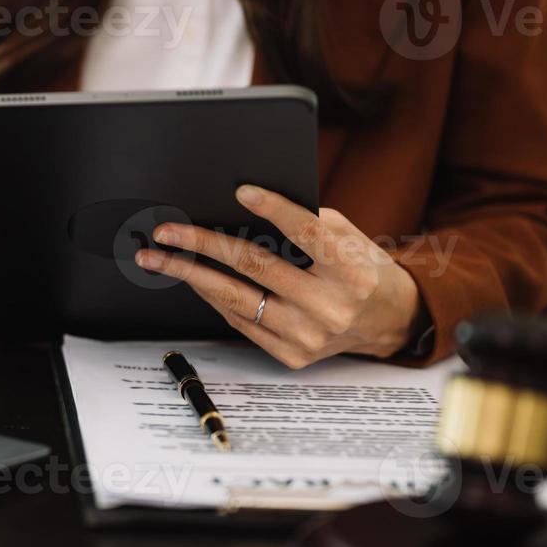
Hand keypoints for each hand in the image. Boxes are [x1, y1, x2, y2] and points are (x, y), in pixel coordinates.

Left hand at [135, 186, 422, 368]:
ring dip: (191, 276)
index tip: (242, 191)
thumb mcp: (350, 237)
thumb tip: (246, 206)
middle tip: (165, 232)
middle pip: (256, 266)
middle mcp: (330, 307)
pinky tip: (192, 279)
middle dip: (202, 245)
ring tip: (158, 258)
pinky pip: (241, 321)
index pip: (306, 233)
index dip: (274, 210)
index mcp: (351, 271)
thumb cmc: (362, 269)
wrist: (389, 321)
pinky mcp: (292, 355)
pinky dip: (213, 297)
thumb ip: (308, 223)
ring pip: (238, 298)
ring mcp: (309, 336)